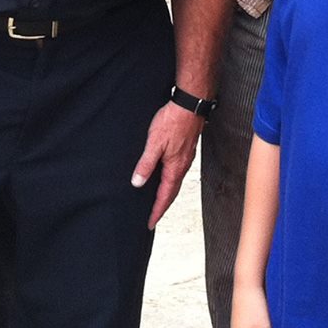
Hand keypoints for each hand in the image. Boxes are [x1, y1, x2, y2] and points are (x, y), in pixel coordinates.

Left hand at [130, 102, 205, 227]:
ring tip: (159, 201)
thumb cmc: (173, 121)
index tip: (150, 223)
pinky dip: (171, 181)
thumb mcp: (154, 143)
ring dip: (167, 194)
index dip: (157, 211)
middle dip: (163, 206)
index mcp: (175, 168)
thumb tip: (137, 183)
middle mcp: (182, 166)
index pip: (164, 196)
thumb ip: (146, 164)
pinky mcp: (186, 150)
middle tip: (153, 217)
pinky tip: (166, 177)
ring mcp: (186, 158)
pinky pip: (178, 172)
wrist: (190, 105)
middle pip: (172, 192)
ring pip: (176, 182)